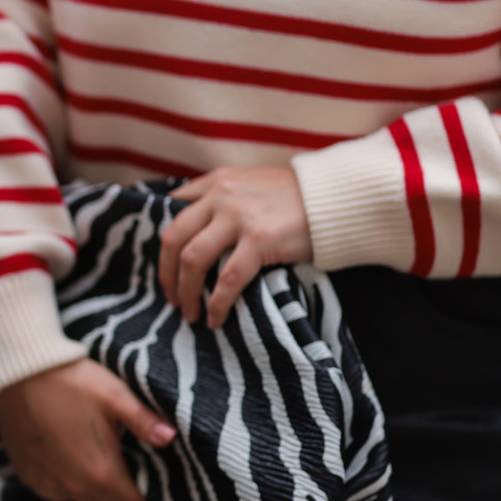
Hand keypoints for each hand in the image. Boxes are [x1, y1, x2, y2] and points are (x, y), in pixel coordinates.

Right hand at [0, 360, 176, 500]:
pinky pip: (58, 491)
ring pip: (84, 497)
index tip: (148, 470)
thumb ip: (146, 421)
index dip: (147, 491)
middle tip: (123, 454)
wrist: (15, 375)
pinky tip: (67, 453)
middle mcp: (75, 488)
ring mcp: (49, 485)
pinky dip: (67, 479)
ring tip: (94, 450)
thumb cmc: (69, 381)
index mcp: (102, 472)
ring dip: (93, 482)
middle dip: (121, 484)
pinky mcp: (30, 478)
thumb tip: (171, 438)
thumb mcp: (115, 395)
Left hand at [158, 167, 313, 327]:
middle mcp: (221, 195)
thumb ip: (224, 201)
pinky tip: (216, 318)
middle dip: (166, 274)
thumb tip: (199, 236)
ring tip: (190, 313)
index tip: (163, 268)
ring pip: (192, 261)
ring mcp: (238, 217)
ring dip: (186, 292)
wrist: (339, 197)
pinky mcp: (259, 240)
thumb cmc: (297, 198)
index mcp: (216, 182)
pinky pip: (227, 279)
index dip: (161, 245)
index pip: (171, 210)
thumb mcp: (252, 186)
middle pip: (173, 239)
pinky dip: (217, 304)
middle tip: (171, 298)